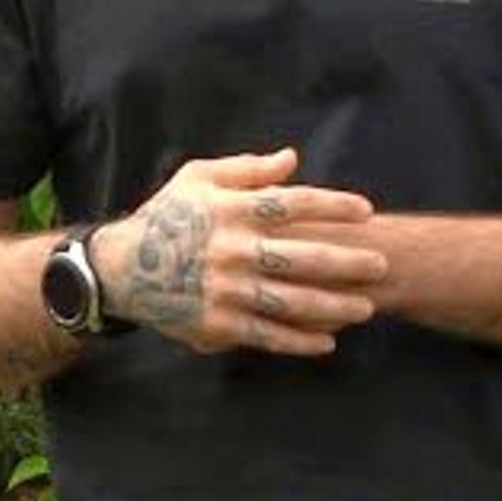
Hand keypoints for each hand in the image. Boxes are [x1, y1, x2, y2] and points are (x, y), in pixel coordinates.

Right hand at [97, 147, 385, 357]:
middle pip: (300, 257)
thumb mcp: (196, 179)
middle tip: (380, 265)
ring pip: (291, 302)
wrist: (121, 268)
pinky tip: (328, 342)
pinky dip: (300, 341)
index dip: (332, 206)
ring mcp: (224, 290)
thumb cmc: (167, 217)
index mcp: (226, 210)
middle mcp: (228, 250)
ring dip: (334, 307)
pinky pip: (267, 335)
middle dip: (347, 262)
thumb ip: (246, 168)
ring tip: (365, 308)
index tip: (365, 210)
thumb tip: (293, 158)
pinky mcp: (216, 323)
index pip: (291, 203)